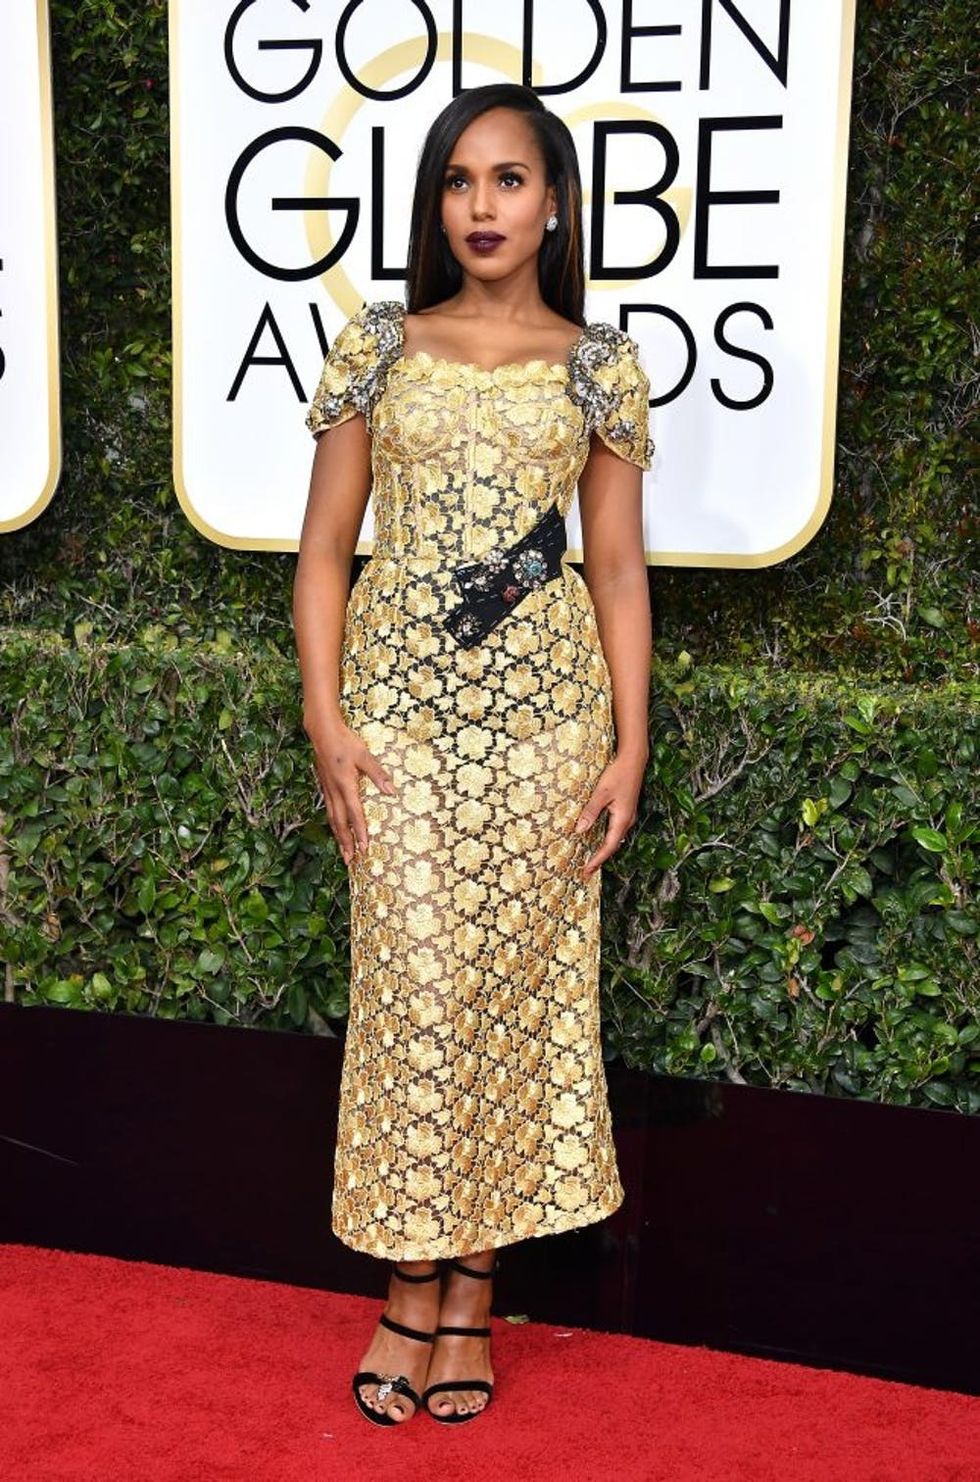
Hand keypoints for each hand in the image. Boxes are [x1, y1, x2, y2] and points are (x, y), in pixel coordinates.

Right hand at [306, 719, 396, 867]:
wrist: (321, 731)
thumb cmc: (344, 742)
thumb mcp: (364, 755)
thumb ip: (378, 774)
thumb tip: (391, 791)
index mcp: (345, 785)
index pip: (354, 814)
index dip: (360, 832)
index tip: (364, 848)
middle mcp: (334, 791)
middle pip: (340, 823)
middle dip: (346, 842)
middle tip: (350, 861)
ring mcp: (327, 789)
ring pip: (332, 818)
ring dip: (338, 836)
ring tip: (343, 851)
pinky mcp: (325, 785)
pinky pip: (329, 810)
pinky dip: (333, 823)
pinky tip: (336, 828)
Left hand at [571, 750, 646, 880]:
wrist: (634, 760)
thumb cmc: (618, 774)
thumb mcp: (601, 793)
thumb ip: (590, 812)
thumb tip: (579, 830)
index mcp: (622, 819)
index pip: (609, 846)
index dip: (597, 859)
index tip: (587, 870)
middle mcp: (627, 820)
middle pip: (613, 845)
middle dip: (600, 858)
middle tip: (586, 870)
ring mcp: (628, 815)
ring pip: (615, 838)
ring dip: (603, 849)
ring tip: (591, 858)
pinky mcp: (625, 809)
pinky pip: (615, 829)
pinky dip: (606, 838)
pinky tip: (598, 838)